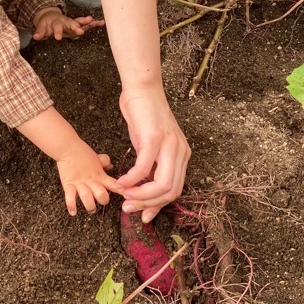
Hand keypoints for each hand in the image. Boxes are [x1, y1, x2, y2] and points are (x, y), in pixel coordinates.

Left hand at [33, 6, 104, 40]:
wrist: (51, 16)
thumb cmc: (47, 24)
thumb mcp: (42, 27)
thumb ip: (40, 32)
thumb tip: (35, 37)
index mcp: (57, 22)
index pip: (57, 27)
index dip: (58, 32)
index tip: (58, 38)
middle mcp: (66, 21)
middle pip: (71, 23)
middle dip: (76, 27)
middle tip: (80, 32)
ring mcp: (73, 22)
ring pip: (81, 21)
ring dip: (86, 21)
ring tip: (93, 20)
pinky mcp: (79, 24)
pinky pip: (88, 24)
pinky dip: (95, 23)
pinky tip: (102, 22)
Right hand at [56, 144, 117, 215]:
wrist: (68, 148)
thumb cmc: (83, 153)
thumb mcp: (98, 158)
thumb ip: (105, 162)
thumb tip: (111, 166)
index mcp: (100, 175)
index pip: (114, 184)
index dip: (122, 191)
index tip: (127, 196)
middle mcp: (91, 181)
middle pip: (101, 195)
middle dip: (103, 201)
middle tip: (101, 202)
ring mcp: (79, 183)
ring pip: (87, 198)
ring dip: (89, 206)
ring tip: (90, 209)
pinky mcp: (68, 184)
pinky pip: (70, 197)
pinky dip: (71, 206)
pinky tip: (73, 212)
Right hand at [117, 85, 190, 222]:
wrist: (142, 88)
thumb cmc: (144, 115)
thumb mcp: (150, 144)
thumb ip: (150, 164)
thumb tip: (142, 185)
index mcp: (182, 155)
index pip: (175, 190)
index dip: (158, 206)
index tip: (143, 215)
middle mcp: (180, 152)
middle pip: (171, 191)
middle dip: (148, 204)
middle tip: (129, 207)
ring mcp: (170, 145)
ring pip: (162, 184)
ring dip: (140, 195)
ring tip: (124, 196)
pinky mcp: (155, 137)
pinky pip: (144, 167)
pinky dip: (131, 179)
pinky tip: (121, 181)